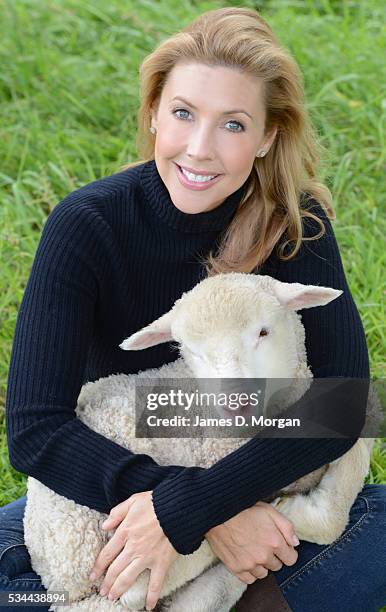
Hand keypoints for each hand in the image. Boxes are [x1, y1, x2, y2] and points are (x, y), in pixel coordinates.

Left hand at [89, 491, 177, 609]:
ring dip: (118, 589)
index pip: (107, 554)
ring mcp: (147, 557)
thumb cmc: (155, 502)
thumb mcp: (133, 501)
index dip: (98, 567)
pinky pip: (155, 583)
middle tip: (102, 591)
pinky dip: (151, 596)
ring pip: (128, 578)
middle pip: (115, 569)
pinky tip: (148, 606)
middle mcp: (133, 547)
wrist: (177, 507)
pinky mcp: (161, 562)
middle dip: (106, 583)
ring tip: (112, 597)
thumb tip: (104, 526)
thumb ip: (117, 513)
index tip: (92, 576)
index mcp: (125, 532)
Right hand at [205, 501, 298, 583]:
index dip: (286, 551)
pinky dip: (250, 571)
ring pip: (264, 573)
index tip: (280, 546)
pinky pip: (249, 579)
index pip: (291, 559)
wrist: (218, 513)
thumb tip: (295, 543)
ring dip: (261, 564)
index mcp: (274, 542)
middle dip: (273, 556)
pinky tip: (246, 558)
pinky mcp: (236, 568)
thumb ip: (286, 527)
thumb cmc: (243, 508)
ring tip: (253, 550)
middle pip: (277, 566)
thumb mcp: (269, 510)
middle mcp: (263, 556)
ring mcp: (249, 564)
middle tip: (263, 543)